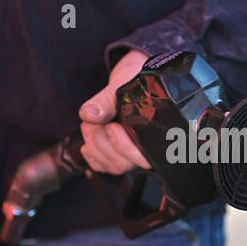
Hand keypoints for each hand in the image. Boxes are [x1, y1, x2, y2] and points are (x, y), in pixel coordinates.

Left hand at [79, 50, 150, 173]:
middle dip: (101, 142)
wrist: (135, 78)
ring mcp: (134, 155)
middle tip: (92, 121)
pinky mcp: (119, 156)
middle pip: (123, 164)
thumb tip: (88, 114)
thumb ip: (106, 100)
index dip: (122, 146)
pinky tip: (88, 143)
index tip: (112, 125)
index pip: (142, 159)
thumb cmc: (137, 81)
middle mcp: (148, 149)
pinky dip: (92, 156)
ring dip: (94, 147)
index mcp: (157, 135)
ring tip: (89, 125)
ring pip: (113, 166)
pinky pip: (105, 166)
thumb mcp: (123, 85)